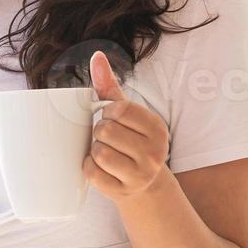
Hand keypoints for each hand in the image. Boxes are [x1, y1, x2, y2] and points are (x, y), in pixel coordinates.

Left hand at [83, 50, 169, 202]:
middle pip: (105, 131)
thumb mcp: (126, 113)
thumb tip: (96, 56)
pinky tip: (100, 167)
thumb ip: (110, 85)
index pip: (119, 110)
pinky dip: (89, 168)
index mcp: (158, 128)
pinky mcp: (123, 191)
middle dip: (100, 133)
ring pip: (99, 152)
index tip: (113, 119)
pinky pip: (92, 173)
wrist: (143, 183)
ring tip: (106, 153)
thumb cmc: (131, 140)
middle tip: (109, 139)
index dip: (108, 113)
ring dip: (94, 151)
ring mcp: (141, 175)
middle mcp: (155, 152)